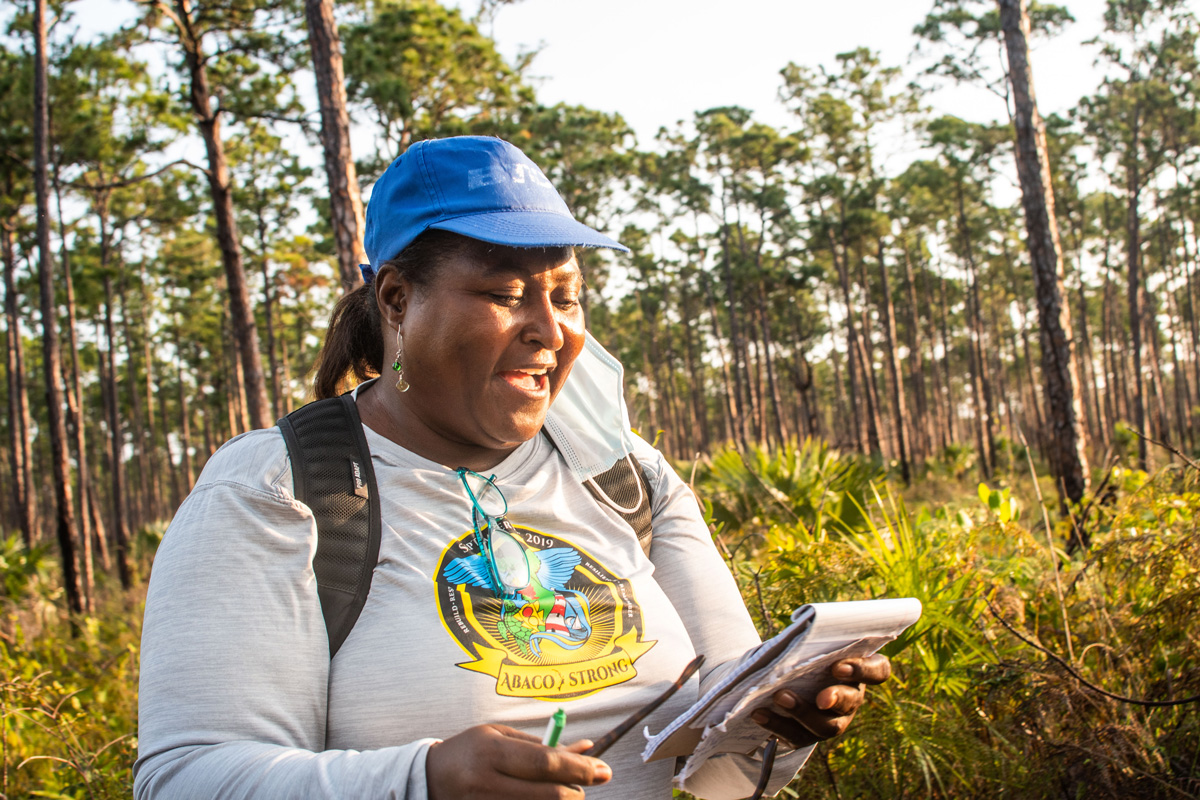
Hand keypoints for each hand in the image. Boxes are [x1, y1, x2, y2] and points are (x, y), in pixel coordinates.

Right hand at [426, 724, 611, 799]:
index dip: (579, 769)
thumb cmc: (471, 751)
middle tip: (588, 782)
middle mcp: (486, 783)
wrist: (428, 779)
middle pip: (547, 795)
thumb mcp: (502, 738)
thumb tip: (587, 748)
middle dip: (576, 791)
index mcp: (492, 752)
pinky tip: (541, 798)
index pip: (545, 764)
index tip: (603, 770)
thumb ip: (543, 745)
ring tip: (562, 790)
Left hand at [750, 655, 891, 749]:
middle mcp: (851, 698)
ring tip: (780, 697)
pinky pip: (797, 736)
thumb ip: (808, 642)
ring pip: (826, 726)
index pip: (878, 671)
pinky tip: (759, 713)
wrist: (777, 679)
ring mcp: (833, 720)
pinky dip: (776, 724)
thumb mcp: (807, 644)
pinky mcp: (809, 735)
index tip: (838, 666)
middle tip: (821, 698)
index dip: (863, 670)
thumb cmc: (800, 654)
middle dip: (836, 699)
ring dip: (802, 712)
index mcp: (858, 671)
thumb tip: (796, 637)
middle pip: (851, 702)